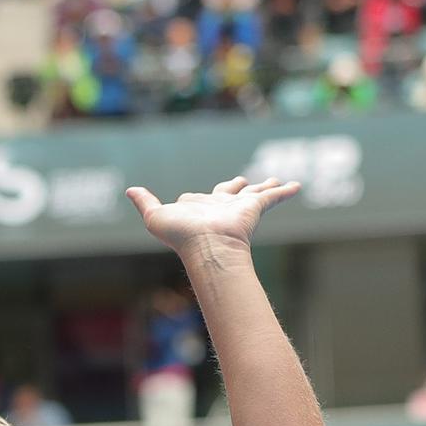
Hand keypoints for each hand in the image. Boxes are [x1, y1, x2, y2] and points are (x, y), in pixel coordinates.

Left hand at [126, 175, 299, 255]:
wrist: (206, 245)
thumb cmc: (180, 235)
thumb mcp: (155, 216)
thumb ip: (145, 202)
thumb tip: (129, 190)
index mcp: (196, 209)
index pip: (194, 200)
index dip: (191, 200)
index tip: (188, 200)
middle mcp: (218, 207)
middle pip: (229, 192)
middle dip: (236, 187)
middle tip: (243, 182)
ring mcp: (237, 207)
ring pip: (254, 193)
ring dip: (265, 186)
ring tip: (276, 180)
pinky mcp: (254, 207)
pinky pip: (273, 196)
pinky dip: (284, 191)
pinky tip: (296, 185)